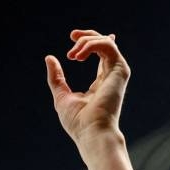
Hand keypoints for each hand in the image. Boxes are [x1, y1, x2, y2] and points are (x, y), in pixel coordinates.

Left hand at [45, 30, 130, 150]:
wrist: (92, 133)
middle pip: (104, 44)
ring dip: (86, 42)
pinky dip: (92, 45)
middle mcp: (111, 76)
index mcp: (100, 83)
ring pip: (106, 42)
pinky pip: (108, 46)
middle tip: (72, 36)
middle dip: (87, 37)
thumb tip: (49, 58)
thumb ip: (57, 77)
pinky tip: (79, 56)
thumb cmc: (78, 122)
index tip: (74, 36)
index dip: (91, 41)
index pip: (101, 54)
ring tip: (73, 55)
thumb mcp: (61, 95)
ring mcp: (117, 73)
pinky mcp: (120, 71)